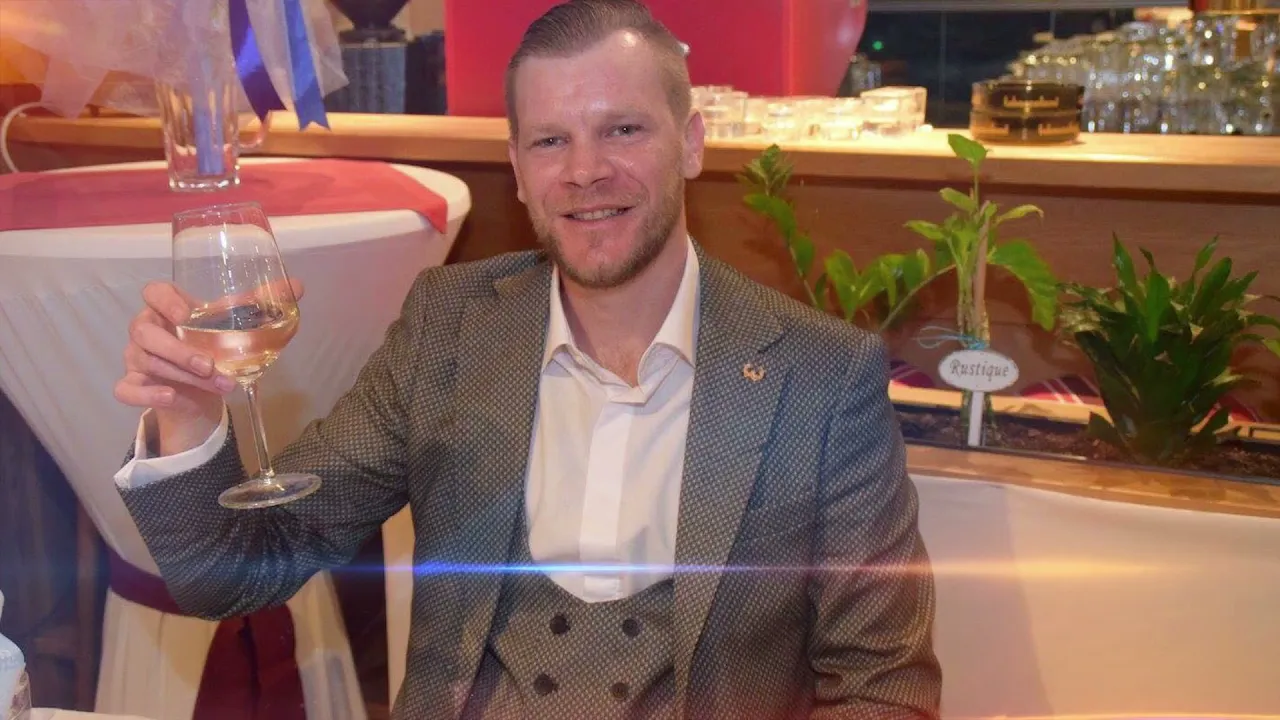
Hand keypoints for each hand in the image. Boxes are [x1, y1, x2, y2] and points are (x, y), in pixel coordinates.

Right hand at [114, 278, 304, 453]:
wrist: (201, 389)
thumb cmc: (213, 346)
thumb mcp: (235, 325)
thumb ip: (262, 304)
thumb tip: (298, 286)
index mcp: (167, 308)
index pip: (152, 291)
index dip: (164, 300)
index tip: (186, 316)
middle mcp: (146, 329)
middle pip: (144, 331)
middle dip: (178, 350)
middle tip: (209, 365)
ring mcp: (135, 357)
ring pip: (145, 361)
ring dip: (183, 375)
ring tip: (220, 385)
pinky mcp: (133, 384)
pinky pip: (125, 389)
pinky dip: (146, 394)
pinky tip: (171, 397)